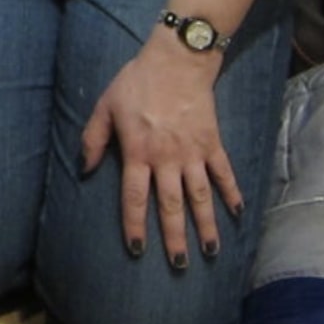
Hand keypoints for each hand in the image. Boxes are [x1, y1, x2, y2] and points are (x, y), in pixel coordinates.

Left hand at [81, 35, 241, 267]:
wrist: (177, 60)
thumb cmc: (137, 82)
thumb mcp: (105, 106)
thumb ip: (93, 140)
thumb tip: (86, 170)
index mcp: (138, 152)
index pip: (134, 198)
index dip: (135, 225)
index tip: (137, 249)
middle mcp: (166, 158)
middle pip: (170, 206)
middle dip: (175, 238)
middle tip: (179, 264)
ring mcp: (192, 153)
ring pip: (200, 196)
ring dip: (206, 225)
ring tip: (210, 250)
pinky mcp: (212, 143)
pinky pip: (224, 173)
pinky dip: (232, 193)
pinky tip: (238, 213)